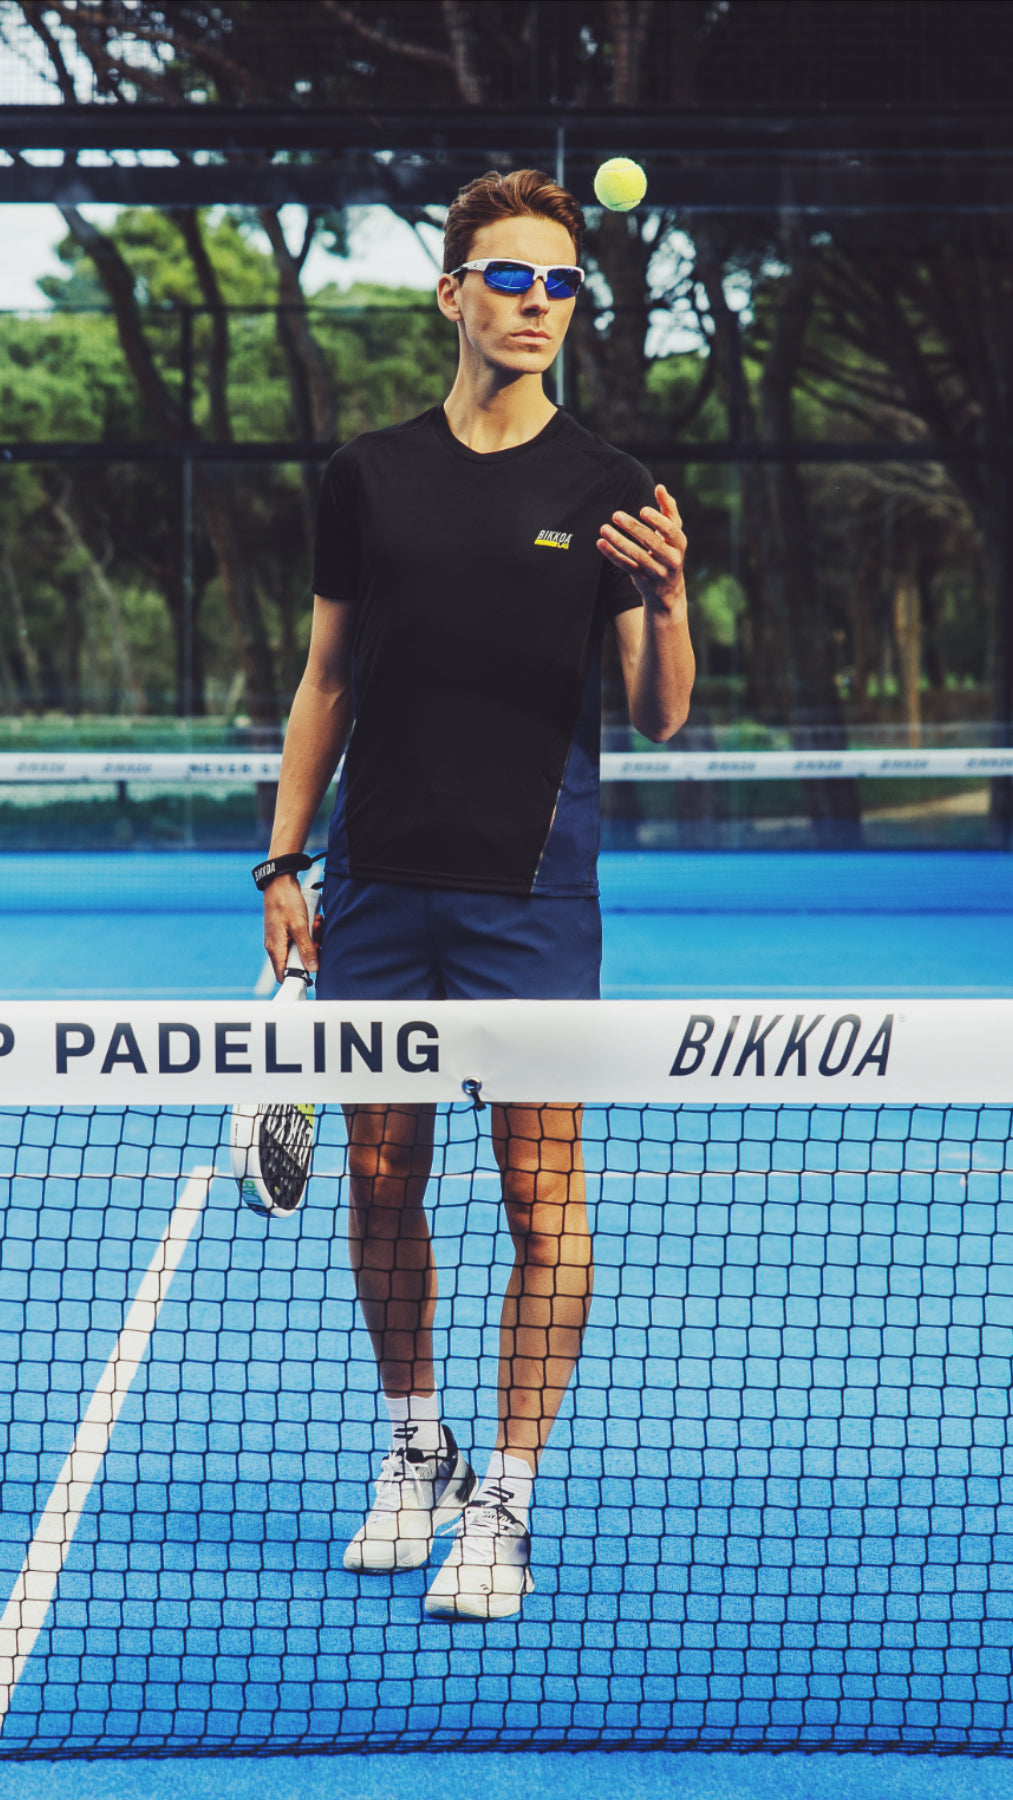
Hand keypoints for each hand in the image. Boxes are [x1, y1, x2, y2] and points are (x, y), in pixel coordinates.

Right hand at [263, 874, 318, 982]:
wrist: (280, 882)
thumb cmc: (286, 901)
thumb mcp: (299, 926)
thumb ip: (306, 948)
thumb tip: (312, 968)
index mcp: (275, 948)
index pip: (283, 974)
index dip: (298, 976)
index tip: (314, 969)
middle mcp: (276, 946)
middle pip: (296, 962)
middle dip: (311, 952)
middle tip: (318, 940)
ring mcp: (281, 938)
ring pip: (300, 949)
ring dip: (312, 940)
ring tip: (317, 925)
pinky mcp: (287, 931)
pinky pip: (300, 938)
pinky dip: (309, 932)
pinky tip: (314, 921)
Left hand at [597, 484, 686, 615]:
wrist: (668, 591)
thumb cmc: (669, 552)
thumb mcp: (673, 534)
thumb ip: (669, 511)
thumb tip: (660, 487)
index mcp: (679, 544)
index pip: (671, 531)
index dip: (657, 521)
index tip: (643, 510)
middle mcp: (671, 559)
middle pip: (652, 543)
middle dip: (633, 528)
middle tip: (616, 515)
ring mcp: (656, 571)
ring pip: (636, 555)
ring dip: (619, 541)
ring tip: (604, 528)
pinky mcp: (642, 579)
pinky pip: (625, 565)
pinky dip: (612, 554)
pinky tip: (601, 542)